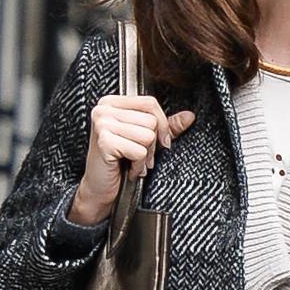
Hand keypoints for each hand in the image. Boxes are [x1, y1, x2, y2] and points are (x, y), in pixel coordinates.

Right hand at [68, 95, 194, 224]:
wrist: (99, 187)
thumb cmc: (119, 162)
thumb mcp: (145, 139)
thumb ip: (167, 126)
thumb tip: (189, 116)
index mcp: (111, 102)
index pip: (150, 103)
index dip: (162, 124)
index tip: (161, 141)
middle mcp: (103, 109)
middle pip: (151, 120)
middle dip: (152, 144)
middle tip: (139, 155)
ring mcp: (102, 124)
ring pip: (148, 136)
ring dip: (145, 155)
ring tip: (133, 161)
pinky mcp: (105, 142)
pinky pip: (140, 151)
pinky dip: (138, 165)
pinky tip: (128, 168)